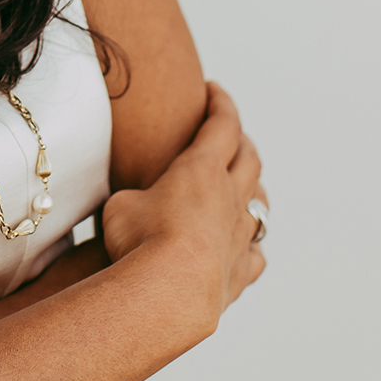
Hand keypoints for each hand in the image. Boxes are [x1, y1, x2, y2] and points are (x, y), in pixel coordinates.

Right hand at [101, 82, 266, 321]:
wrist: (170, 290)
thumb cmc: (140, 238)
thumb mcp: (120, 202)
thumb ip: (133, 196)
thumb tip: (130, 205)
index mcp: (201, 169)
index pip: (222, 124)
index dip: (220, 103)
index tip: (214, 90)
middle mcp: (229, 197)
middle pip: (249, 159)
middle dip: (241, 140)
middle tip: (230, 132)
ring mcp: (240, 235)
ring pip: (260, 202)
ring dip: (253, 187)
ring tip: (244, 184)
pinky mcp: (241, 271)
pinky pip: (256, 252)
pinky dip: (252, 244)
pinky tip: (246, 246)